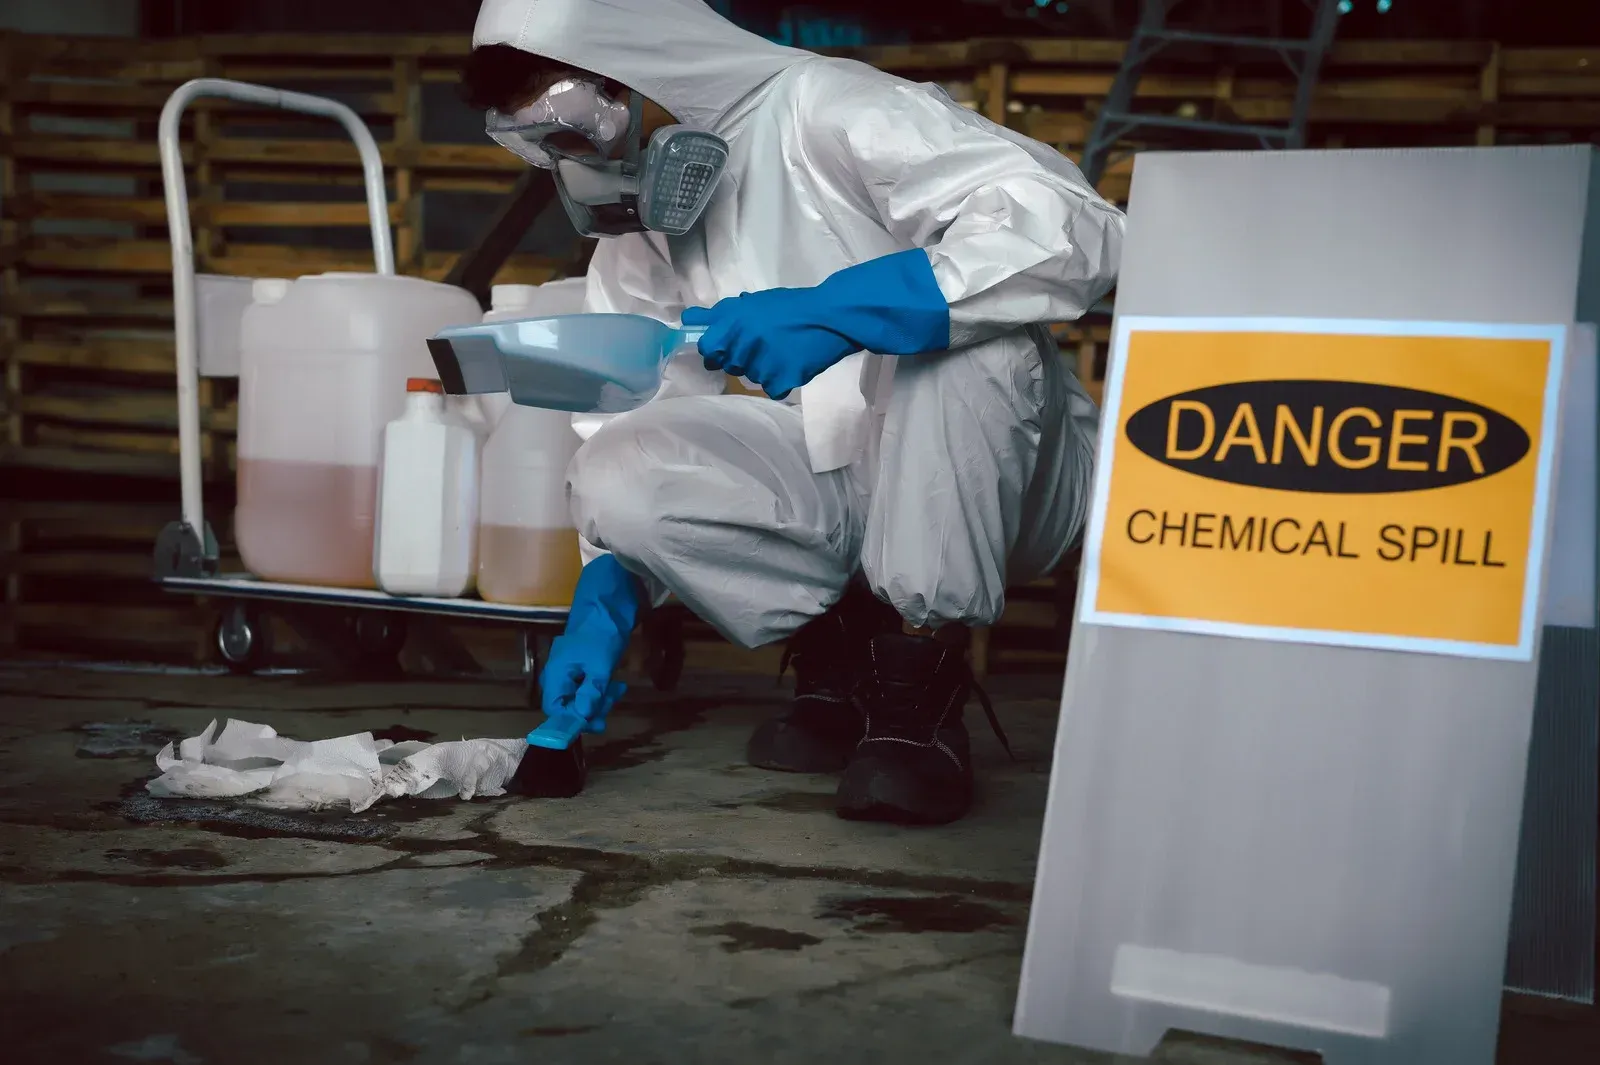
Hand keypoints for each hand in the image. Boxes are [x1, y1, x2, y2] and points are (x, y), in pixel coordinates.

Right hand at [533, 555, 640, 746]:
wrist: (607, 607)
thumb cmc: (601, 635)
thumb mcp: (600, 666)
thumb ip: (591, 693)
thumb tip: (583, 717)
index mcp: (555, 675)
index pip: (554, 709)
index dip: (571, 720)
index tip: (593, 724)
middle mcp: (557, 676)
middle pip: (568, 706)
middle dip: (591, 709)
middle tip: (611, 702)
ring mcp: (568, 672)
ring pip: (580, 698)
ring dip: (599, 699)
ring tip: (618, 689)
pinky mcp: (580, 668)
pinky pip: (586, 687)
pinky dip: (600, 690)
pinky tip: (616, 685)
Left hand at [682, 287, 856, 400]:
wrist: (831, 316)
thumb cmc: (792, 306)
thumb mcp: (753, 302)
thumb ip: (720, 314)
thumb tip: (687, 320)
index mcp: (733, 322)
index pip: (707, 348)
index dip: (717, 349)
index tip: (730, 346)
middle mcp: (741, 343)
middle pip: (730, 366)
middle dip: (743, 358)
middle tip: (766, 345)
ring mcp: (760, 364)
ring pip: (751, 378)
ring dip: (764, 369)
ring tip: (784, 351)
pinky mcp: (780, 379)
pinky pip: (772, 389)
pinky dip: (781, 380)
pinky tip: (793, 364)